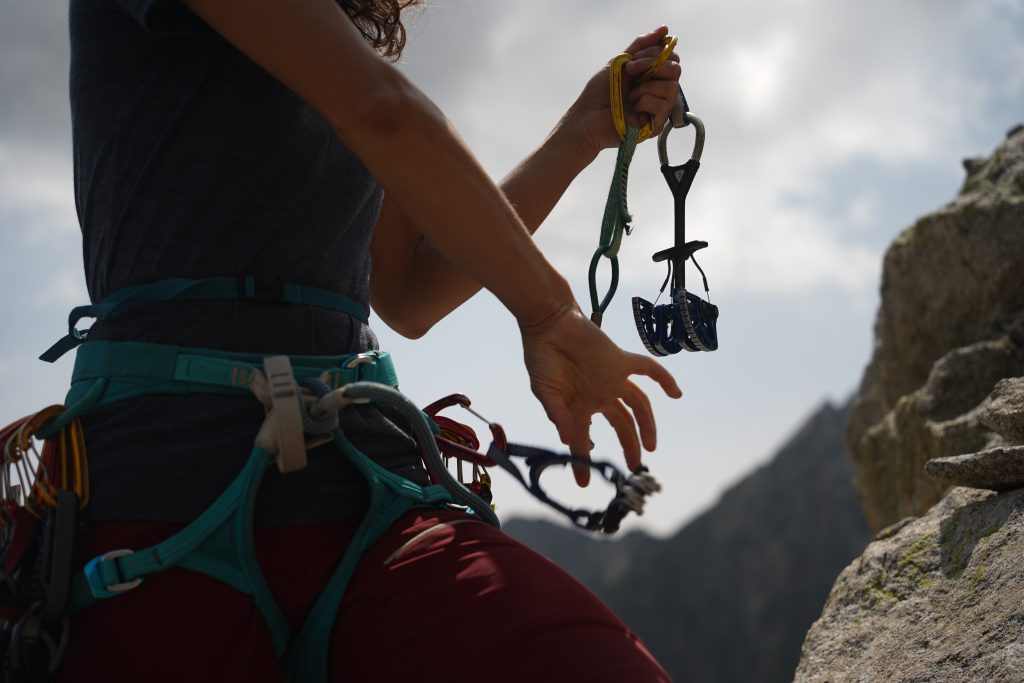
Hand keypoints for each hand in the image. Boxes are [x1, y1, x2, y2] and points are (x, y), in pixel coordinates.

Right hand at [519, 303, 681, 485]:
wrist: (549, 323)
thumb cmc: (542, 357)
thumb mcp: (545, 391)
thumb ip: (559, 415)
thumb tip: (569, 441)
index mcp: (580, 407)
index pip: (585, 440)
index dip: (584, 463)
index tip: (583, 484)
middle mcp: (600, 396)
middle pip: (622, 426)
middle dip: (629, 448)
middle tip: (635, 468)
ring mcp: (613, 379)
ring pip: (639, 405)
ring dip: (648, 426)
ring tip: (651, 447)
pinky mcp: (621, 361)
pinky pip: (649, 370)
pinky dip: (665, 379)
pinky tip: (676, 393)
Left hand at [568, 26, 683, 155]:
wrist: (587, 116)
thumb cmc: (600, 92)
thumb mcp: (620, 61)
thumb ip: (641, 45)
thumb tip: (665, 29)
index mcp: (652, 75)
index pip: (672, 58)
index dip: (656, 53)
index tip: (634, 58)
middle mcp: (659, 90)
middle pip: (676, 70)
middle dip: (653, 66)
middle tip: (631, 71)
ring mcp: (659, 108)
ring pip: (672, 88)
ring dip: (645, 87)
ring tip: (629, 95)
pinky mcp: (656, 125)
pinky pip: (663, 106)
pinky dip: (644, 102)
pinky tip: (632, 108)